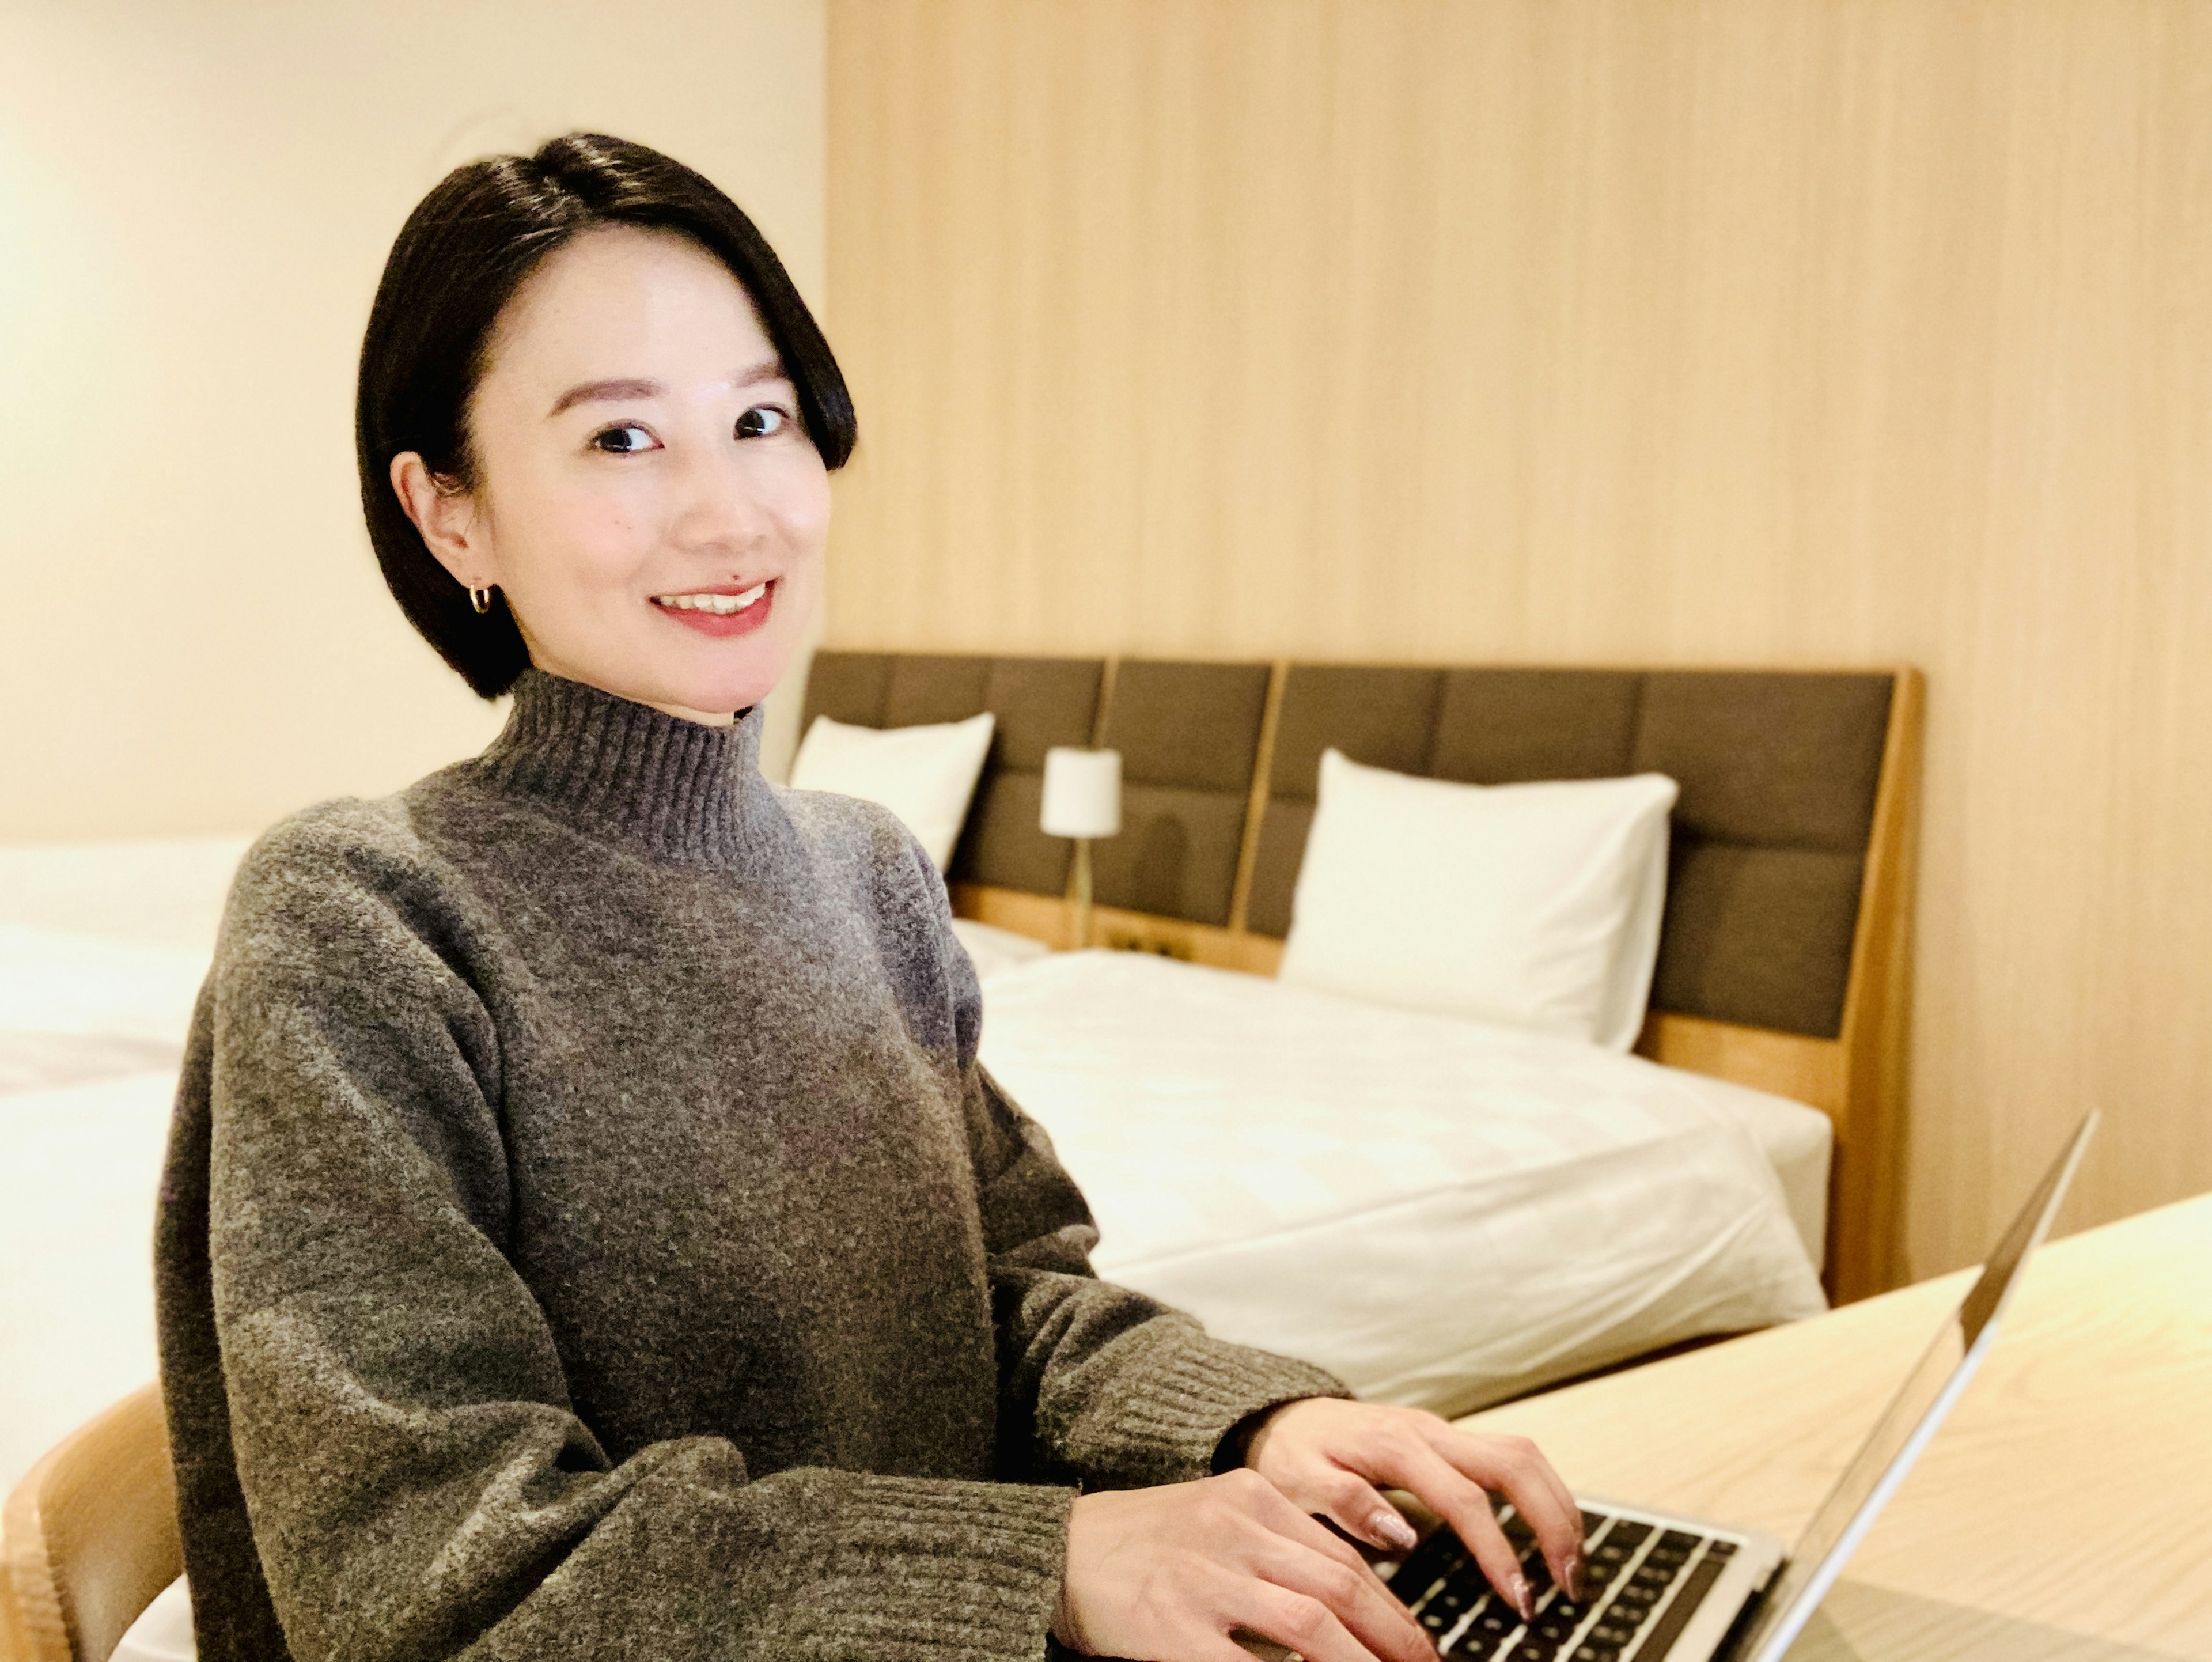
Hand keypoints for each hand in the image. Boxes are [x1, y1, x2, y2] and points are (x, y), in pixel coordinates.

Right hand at [1054, 1468, 1436, 1661]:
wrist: (1060, 1551)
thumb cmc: (1147, 1547)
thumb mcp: (1218, 1524)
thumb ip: (1278, 1554)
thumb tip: (1351, 1611)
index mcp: (1251, 1497)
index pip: (1343, 1557)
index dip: (1393, 1610)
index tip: (1421, 1648)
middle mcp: (1233, 1528)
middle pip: (1339, 1588)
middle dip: (1395, 1640)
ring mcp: (1202, 1578)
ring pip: (1311, 1625)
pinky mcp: (1171, 1628)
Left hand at [1241, 1399, 1584, 1620]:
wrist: (1284, 1416)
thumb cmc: (1290, 1453)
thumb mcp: (1297, 1479)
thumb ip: (1346, 1503)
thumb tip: (1403, 1534)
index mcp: (1396, 1445)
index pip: (1466, 1498)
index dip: (1499, 1550)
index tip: (1520, 1598)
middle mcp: (1430, 1431)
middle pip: (1516, 1462)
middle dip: (1553, 1522)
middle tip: (1570, 1584)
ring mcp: (1445, 1432)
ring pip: (1524, 1454)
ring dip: (1558, 1506)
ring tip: (1573, 1566)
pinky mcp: (1451, 1440)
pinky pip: (1512, 1459)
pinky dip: (1541, 1494)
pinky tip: (1550, 1535)